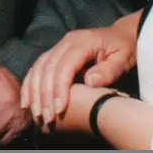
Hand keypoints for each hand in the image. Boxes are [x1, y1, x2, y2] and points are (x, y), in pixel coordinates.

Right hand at [20, 21, 136, 128]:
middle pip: (48, 67)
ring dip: (34, 90)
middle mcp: (66, 41)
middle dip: (44, 94)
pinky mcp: (55, 52)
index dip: (60, 88)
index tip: (59, 110)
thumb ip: (108, 70)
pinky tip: (28, 100)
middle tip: (46, 117)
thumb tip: (89, 82)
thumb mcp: (123, 59)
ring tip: (35, 112)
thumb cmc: (124, 49)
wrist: (122, 35)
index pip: (65, 66)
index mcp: (82, 42)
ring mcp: (59, 45)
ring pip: (39, 67)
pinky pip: (38, 66)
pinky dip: (30, 83)